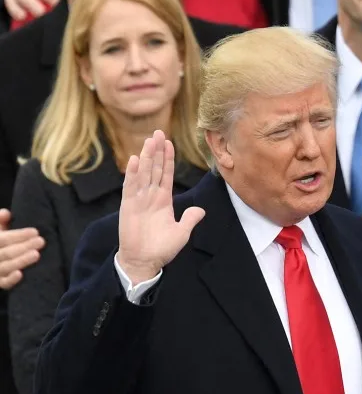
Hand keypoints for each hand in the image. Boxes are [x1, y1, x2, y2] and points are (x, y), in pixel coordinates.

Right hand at [0, 209, 43, 288]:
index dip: (18, 235)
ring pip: (5, 267)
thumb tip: (6, 213)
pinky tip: (20, 274)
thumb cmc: (1, 245)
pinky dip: (10, 280)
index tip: (35, 232)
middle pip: (6, 253)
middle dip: (23, 246)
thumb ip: (0, 222)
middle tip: (41, 241)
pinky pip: (3, 283)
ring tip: (36, 254)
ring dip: (20, 261)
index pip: (3, 239)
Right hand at [115, 131, 204, 283]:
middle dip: (157, 151)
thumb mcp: (181, 233)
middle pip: (155, 169)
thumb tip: (201, 210)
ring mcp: (139, 200)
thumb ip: (190, 219)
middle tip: (158, 132)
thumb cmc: (161, 249)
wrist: (144, 262)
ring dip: (146, 157)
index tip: (168, 143)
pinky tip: (135, 160)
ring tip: (149, 140)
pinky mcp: (128, 207)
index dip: (168, 159)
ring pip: (144, 174)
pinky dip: (133, 174)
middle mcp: (151, 196)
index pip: (166, 174)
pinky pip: (131, 187)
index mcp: (164, 200)